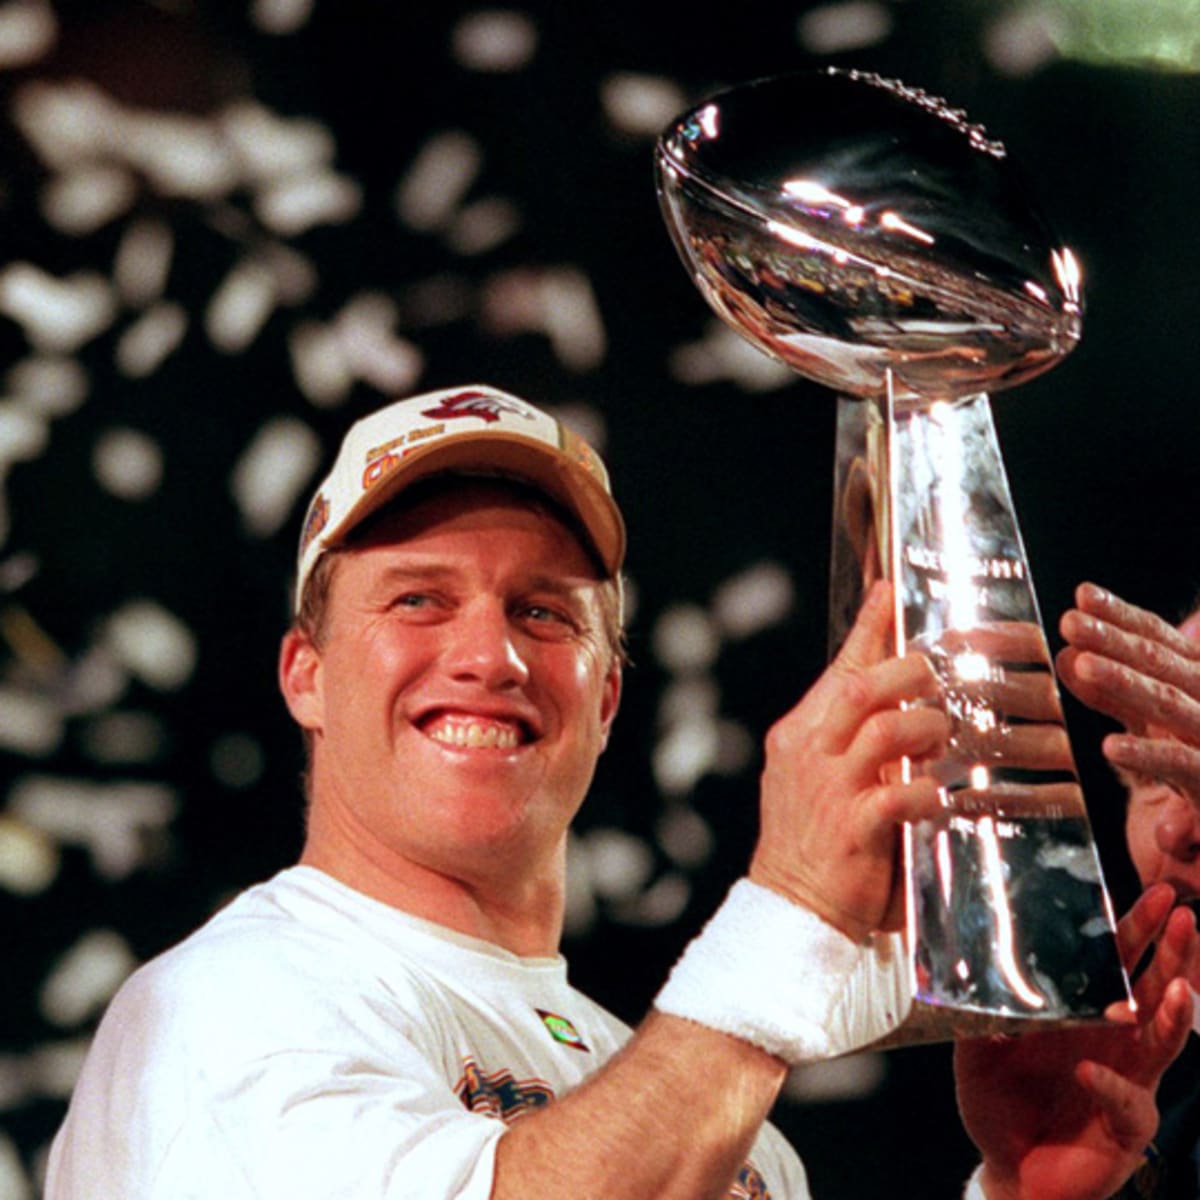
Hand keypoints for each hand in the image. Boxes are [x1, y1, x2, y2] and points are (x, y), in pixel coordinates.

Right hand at [749, 580, 949, 941]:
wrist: (789, 907)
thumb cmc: (811, 840)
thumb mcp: (815, 777)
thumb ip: (846, 741)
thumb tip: (897, 705)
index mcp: (798, 735)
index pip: (837, 670)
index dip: (866, 627)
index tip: (888, 591)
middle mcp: (808, 754)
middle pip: (861, 689)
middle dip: (909, 675)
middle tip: (940, 678)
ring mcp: (828, 790)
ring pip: (884, 731)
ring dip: (925, 728)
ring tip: (943, 736)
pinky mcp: (852, 829)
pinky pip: (898, 794)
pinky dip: (925, 790)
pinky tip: (938, 797)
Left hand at [955, 884, 1196, 1199]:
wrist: (1011, 1170)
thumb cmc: (999, 1106)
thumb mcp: (975, 1054)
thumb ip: (975, 1019)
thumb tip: (968, 978)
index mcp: (1082, 1013)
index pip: (1113, 962)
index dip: (1132, 928)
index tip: (1149, 894)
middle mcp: (1114, 1038)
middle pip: (1151, 986)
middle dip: (1170, 950)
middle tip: (1182, 915)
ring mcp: (1127, 1079)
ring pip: (1162, 1038)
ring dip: (1173, 1011)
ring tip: (1178, 987)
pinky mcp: (1127, 1124)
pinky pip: (1125, 1099)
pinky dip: (1109, 1085)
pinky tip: (1089, 1071)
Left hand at [1058, 583, 1199, 798]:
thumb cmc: (1188, 763)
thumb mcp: (1147, 722)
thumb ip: (1112, 694)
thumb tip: (1067, 658)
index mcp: (1192, 681)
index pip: (1157, 639)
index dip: (1121, 615)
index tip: (1082, 595)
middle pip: (1160, 663)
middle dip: (1113, 640)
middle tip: (1069, 621)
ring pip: (1168, 703)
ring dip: (1126, 684)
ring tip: (1083, 666)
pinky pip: (1179, 765)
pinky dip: (1146, 756)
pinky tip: (1111, 748)